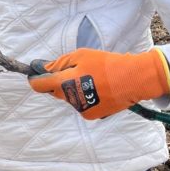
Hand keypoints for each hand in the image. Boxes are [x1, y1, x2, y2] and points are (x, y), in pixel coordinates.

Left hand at [28, 48, 169, 119]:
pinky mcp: (90, 115)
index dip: (36, 79)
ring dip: (73, 90)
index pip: (40, 85)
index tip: (35, 75)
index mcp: (64, 82)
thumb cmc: (107, 63)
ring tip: (92, 80)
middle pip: (55, 91)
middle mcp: (69, 99)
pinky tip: (98, 90)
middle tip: (76, 71)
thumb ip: (60, 63)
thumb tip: (44, 69)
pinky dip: (84, 98)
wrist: (134, 79)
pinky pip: (80, 104)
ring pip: (68, 98)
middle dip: (59, 82)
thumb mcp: (81, 55)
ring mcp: (80, 109)